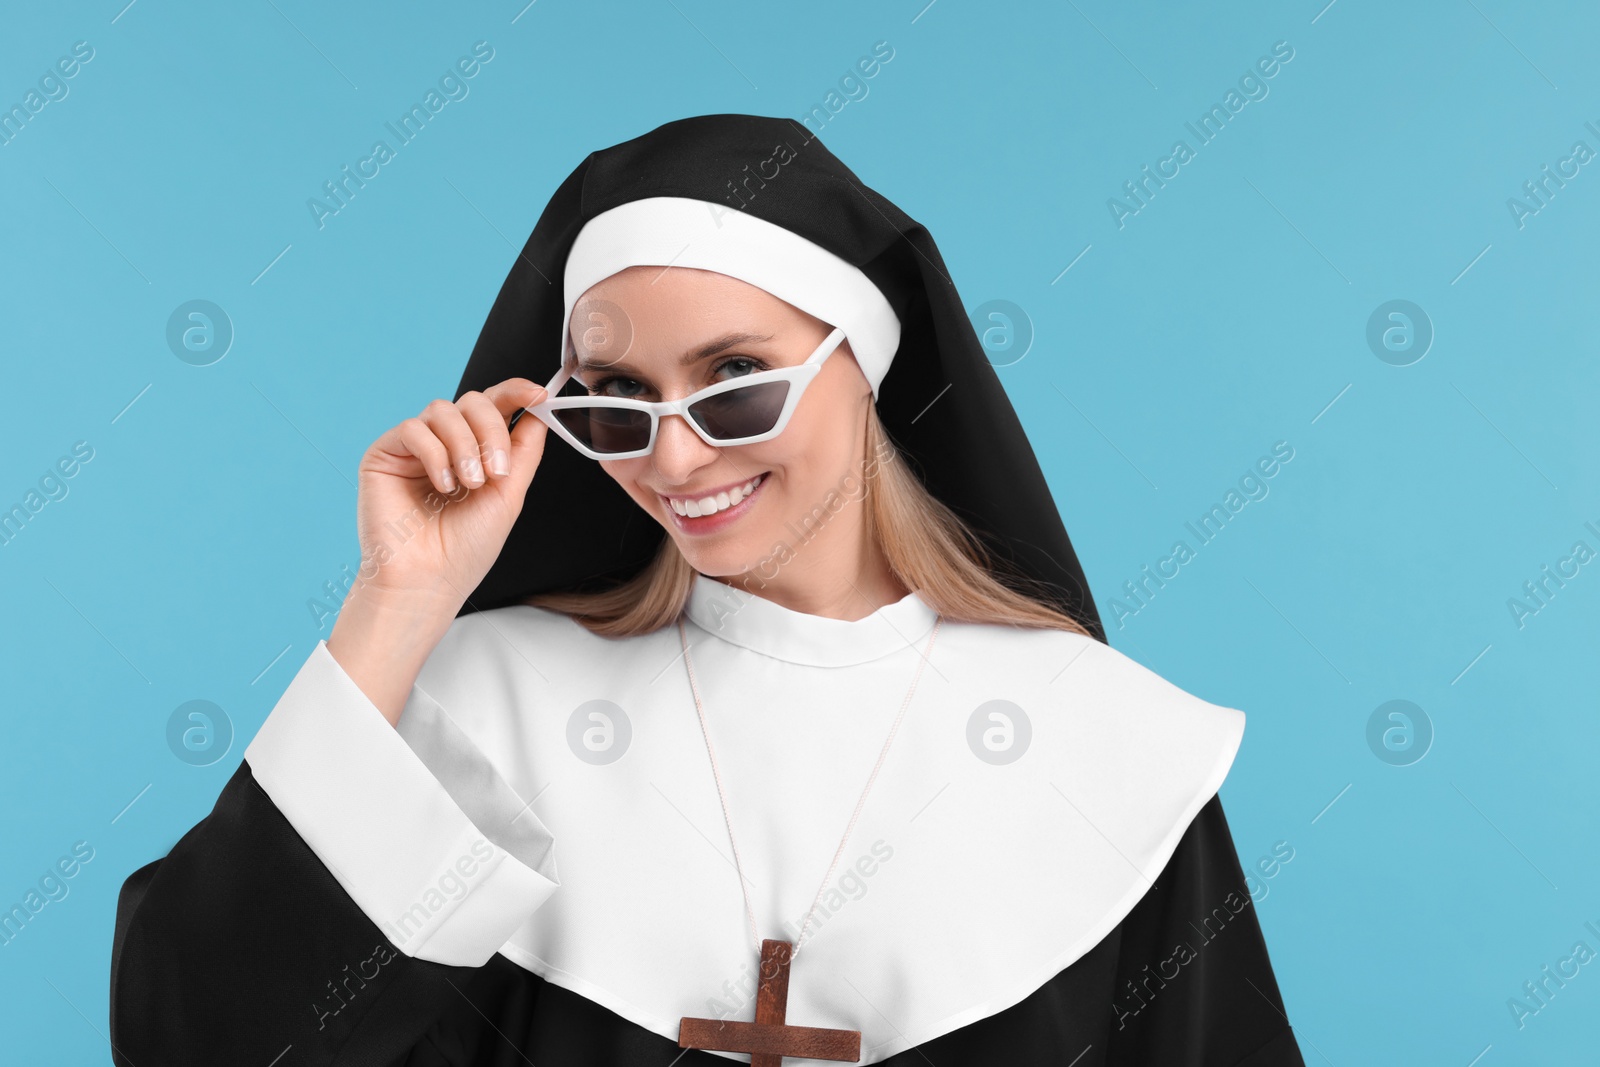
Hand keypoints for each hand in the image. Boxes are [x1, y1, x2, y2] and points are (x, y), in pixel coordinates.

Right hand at [327, 378, 548, 722]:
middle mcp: (445, 444)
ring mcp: (414, 448)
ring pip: (443, 409)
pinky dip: (434, 454)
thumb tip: (540, 411)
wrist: (428, 581)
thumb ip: (523, 450)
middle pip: (472, 401)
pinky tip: (441, 486)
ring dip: (465, 444)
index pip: (495, 406)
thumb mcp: (509, 495)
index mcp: (476, 451)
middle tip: (496, 470)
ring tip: (468, 483)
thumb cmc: (466, 549)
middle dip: (491, 429)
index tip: (537, 393)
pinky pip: (413, 428)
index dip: (515, 391)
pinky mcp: (385, 454)